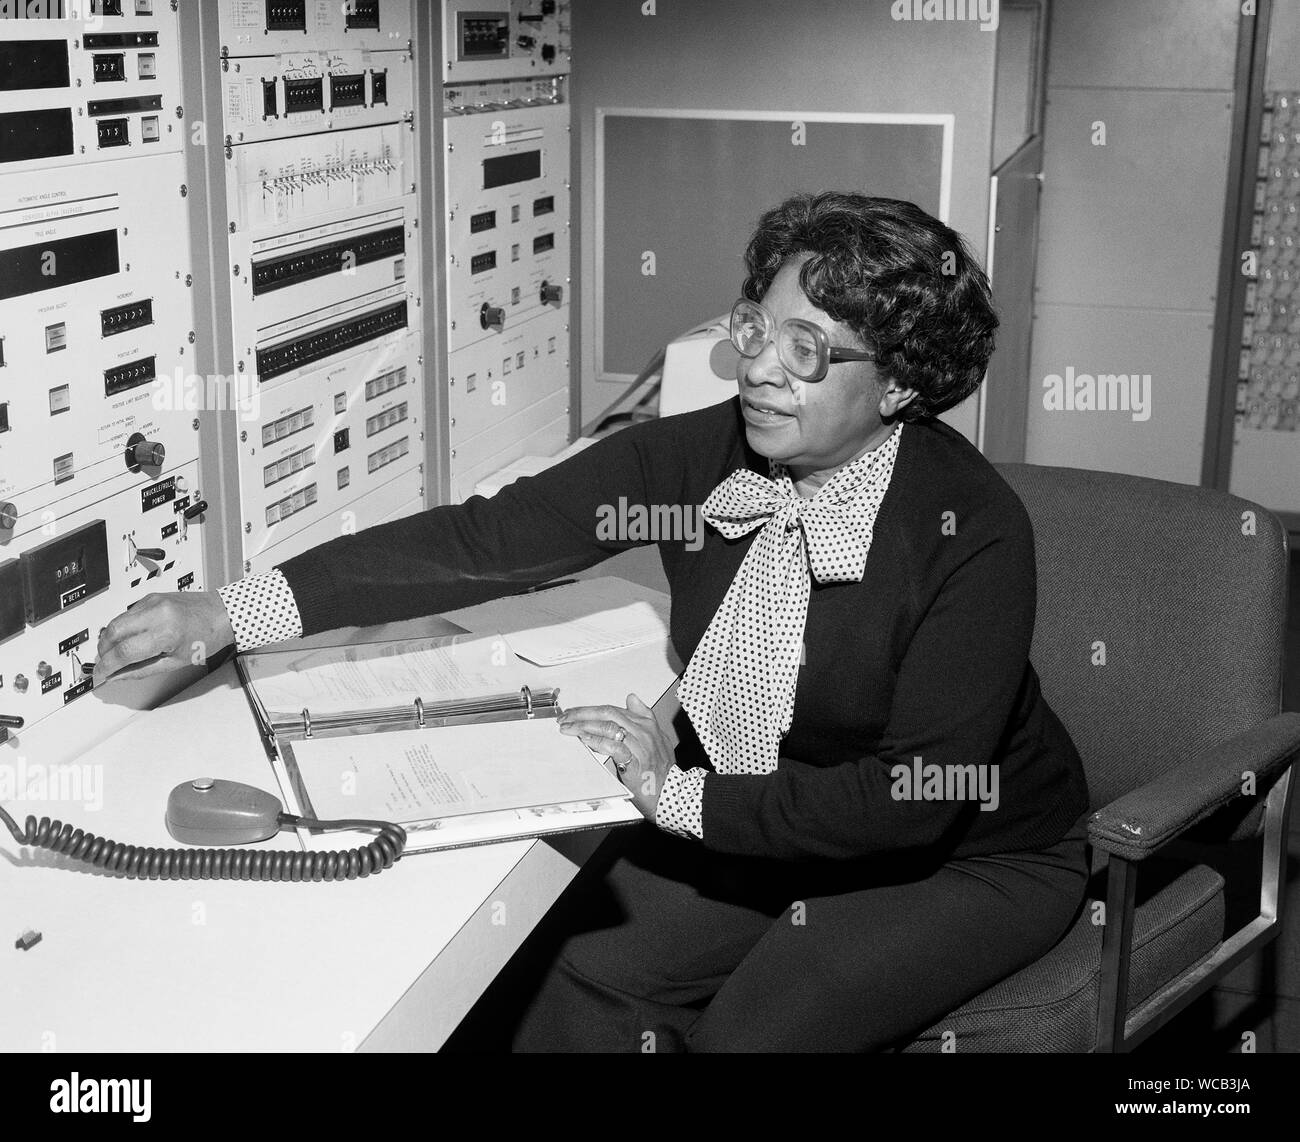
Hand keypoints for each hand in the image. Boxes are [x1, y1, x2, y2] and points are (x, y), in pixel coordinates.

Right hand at [92, 591, 235, 686]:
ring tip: (115, 654)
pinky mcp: (151, 597)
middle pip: (112, 633)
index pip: (123, 652)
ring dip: (109, 640)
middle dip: (103, 652)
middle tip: (105, 665)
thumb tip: (117, 676)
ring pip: (116, 621)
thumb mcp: (176, 662)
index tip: (100, 675)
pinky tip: (127, 638)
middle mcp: (157, 613)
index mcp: (166, 632)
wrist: (223, 613)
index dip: (107, 666)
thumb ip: (142, 670)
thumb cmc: (208, 637)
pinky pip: (126, 613)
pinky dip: (121, 628)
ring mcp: (153, 602)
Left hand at [557, 693, 675, 818]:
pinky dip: (596, 741)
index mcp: (647, 724)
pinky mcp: (635, 761)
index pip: (615, 709)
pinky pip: (612, 746)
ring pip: (608, 726)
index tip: (576, 712)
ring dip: (584, 725)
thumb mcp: (658, 738)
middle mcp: (644, 731)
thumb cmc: (661, 770)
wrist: (671, 793)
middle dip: (584, 713)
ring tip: (568, 727)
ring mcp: (640, 745)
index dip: (592, 709)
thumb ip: (644, 716)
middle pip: (609, 713)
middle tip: (566, 717)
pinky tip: (584, 739)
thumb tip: (632, 698)